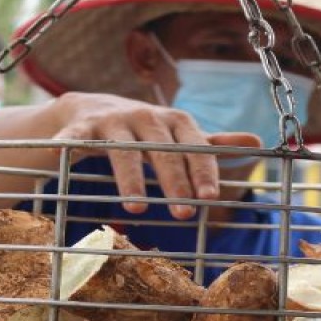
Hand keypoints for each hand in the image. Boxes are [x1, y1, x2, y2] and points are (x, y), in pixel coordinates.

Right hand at [53, 93, 261, 218]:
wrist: (91, 109)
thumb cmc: (145, 132)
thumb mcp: (179, 136)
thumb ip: (213, 144)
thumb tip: (258, 143)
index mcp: (173, 121)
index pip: (194, 146)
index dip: (202, 171)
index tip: (211, 198)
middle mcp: (144, 117)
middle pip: (161, 150)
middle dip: (174, 181)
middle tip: (183, 211)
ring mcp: (111, 120)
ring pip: (122, 150)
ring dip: (130, 177)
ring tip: (136, 206)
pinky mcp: (80, 127)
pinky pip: (74, 138)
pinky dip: (67, 143)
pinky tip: (61, 154)